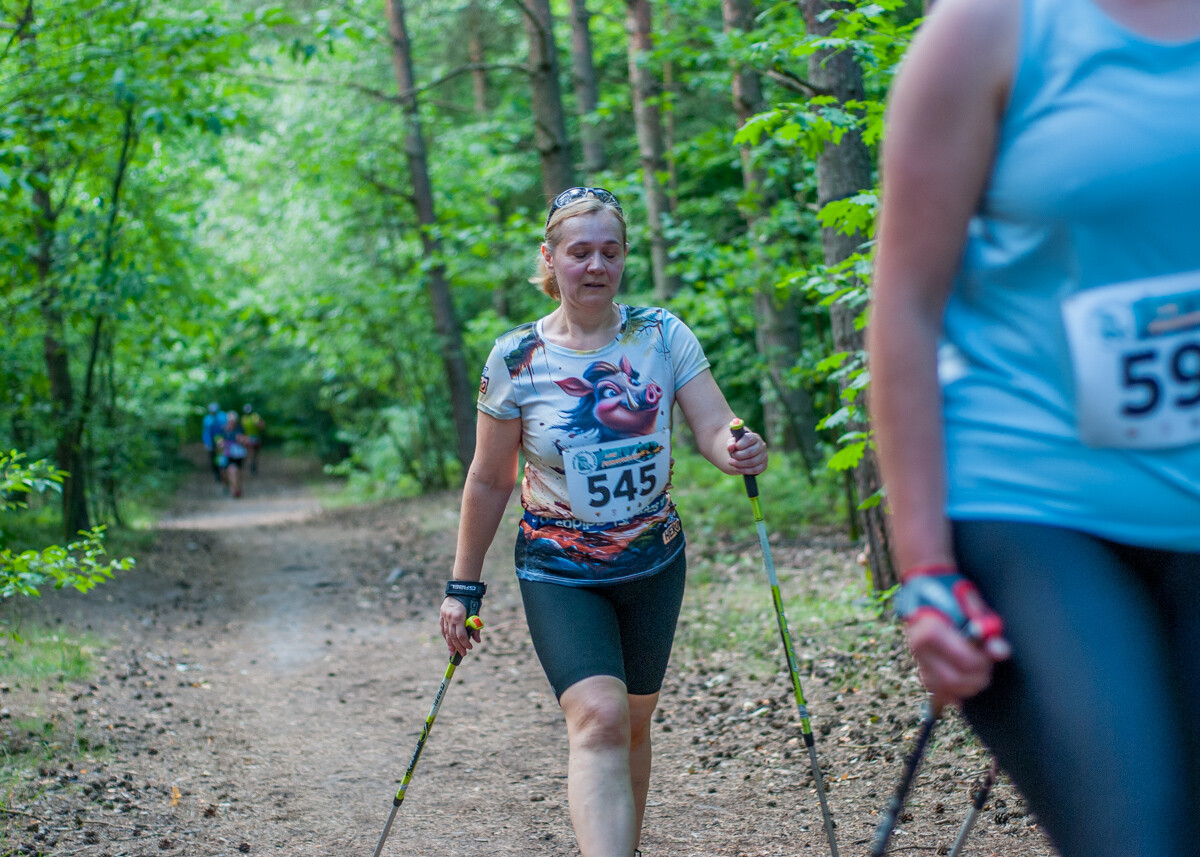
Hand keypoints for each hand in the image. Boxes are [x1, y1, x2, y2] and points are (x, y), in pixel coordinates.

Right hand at [439, 596, 480, 655]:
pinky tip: (448, 642)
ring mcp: (444, 616)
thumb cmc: (471, 600)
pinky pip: (443, 628)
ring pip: (446, 633)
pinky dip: (446, 636)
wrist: (461, 588)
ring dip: (450, 644)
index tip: (470, 648)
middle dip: (458, 647)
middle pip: (452, 636)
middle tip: (463, 654)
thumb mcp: (476, 613)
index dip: (465, 643)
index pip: (461, 635)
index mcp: (459, 616)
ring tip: (453, 653)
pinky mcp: (442, 614)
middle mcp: (449, 617)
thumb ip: (476, 627)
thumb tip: (477, 641)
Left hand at [725, 424, 766, 474]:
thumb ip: (731, 443)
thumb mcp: (733, 442)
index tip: (733, 448)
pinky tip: (736, 468)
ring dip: (739, 464)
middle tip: (730, 458)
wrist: (744, 452)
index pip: (749, 439)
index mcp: (754, 437)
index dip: (739, 445)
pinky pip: (755, 470)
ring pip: (752, 462)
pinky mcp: (764, 465)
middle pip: (750, 452)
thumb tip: (730, 447)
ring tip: (731, 462)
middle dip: (737, 456)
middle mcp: (761, 445)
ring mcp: (764, 456)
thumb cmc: (739, 445)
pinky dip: (744, 470)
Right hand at [896, 567, 1009, 708]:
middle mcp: (918, 648)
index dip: (984, 661)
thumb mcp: (973, 605)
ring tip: (978, 671)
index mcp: (930, 630)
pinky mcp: (919, 668)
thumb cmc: (953, 595)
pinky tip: (965, 682)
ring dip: (968, 687)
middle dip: (977, 678)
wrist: (927, 589)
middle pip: (954, 681)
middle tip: (986, 665)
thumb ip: (988, 628)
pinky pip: (937, 692)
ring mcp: (917, 659)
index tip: (989, 652)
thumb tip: (1002, 652)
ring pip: (945, 690)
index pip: (965, 662)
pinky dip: (954, 693)